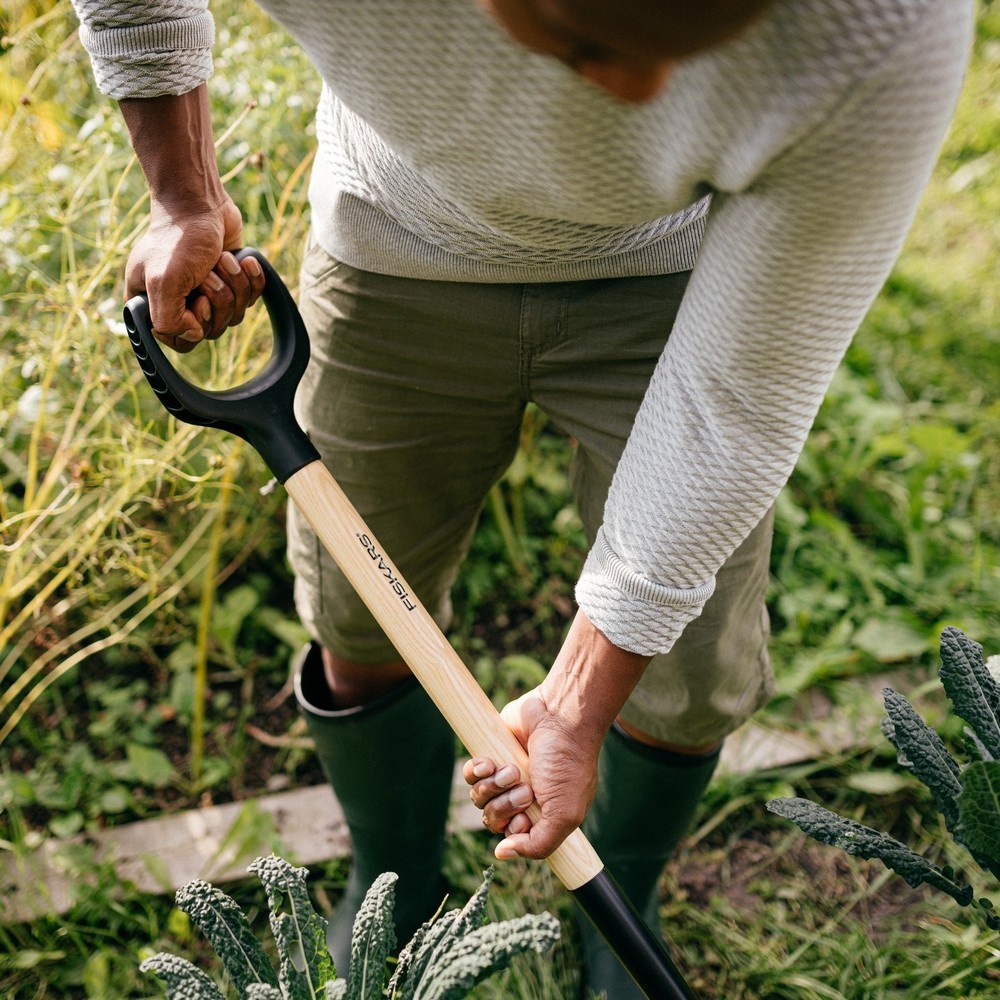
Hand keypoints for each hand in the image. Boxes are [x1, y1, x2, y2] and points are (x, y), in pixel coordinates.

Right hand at [125, 196, 263, 352]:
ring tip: (222, 259)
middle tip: (208, 273)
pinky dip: (252, 279)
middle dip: (218, 299)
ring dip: (234, 285)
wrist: (201, 203)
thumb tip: (194, 335)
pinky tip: (243, 260)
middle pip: (212, 330)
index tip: (198, 300)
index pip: (180, 340)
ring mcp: (207, 294)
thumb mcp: (163, 282)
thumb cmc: (178, 240)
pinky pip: (251, 299)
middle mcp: (179, 303)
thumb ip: (169, 321)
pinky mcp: (231, 282)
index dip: (196, 325)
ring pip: (233, 315)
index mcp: (152, 305)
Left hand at [464, 688, 599, 860]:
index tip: (523, 818)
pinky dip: (476, 770)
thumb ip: (538, 845)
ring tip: (513, 769)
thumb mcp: (565, 815)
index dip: (511, 830)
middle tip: (525, 788)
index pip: (511, 838)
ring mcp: (505, 776)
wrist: (559, 716)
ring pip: (479, 798)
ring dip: (493, 785)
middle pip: (491, 819)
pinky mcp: (491, 754)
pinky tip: (489, 762)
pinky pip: (470, 774)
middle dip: (504, 805)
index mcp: (540, 815)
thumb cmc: (567, 764)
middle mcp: (521, 797)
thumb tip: (502, 854)